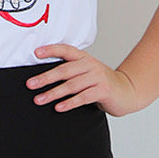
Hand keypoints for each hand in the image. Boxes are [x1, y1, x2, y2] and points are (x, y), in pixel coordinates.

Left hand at [27, 44, 141, 115]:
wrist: (127, 91)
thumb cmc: (101, 84)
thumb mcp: (87, 72)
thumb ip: (71, 72)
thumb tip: (43, 78)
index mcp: (84, 58)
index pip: (66, 50)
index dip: (51, 50)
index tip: (36, 53)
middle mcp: (90, 65)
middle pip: (65, 70)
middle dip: (46, 78)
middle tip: (31, 84)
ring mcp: (98, 77)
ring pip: (71, 85)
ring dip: (53, 93)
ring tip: (39, 99)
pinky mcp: (103, 90)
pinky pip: (83, 97)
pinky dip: (70, 103)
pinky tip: (59, 107)